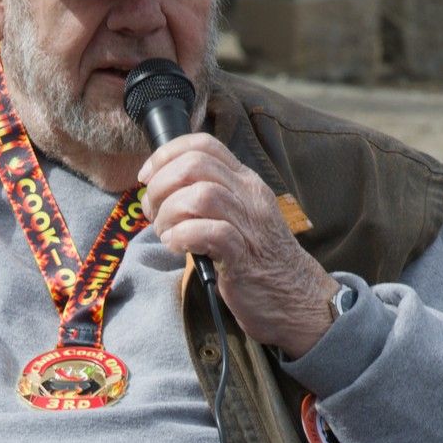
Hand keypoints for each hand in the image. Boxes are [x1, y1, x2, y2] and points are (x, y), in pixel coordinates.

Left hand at [137, 129, 337, 353]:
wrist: (296, 298)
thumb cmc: (257, 259)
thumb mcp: (237, 216)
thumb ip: (207, 197)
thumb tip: (160, 191)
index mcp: (244, 181)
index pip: (203, 144)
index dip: (166, 155)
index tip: (147, 177)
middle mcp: (248, 195)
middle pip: (195, 165)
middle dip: (161, 186)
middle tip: (153, 212)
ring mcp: (249, 224)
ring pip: (200, 195)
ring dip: (169, 213)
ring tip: (166, 232)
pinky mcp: (244, 255)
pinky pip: (209, 232)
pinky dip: (182, 236)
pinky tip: (177, 246)